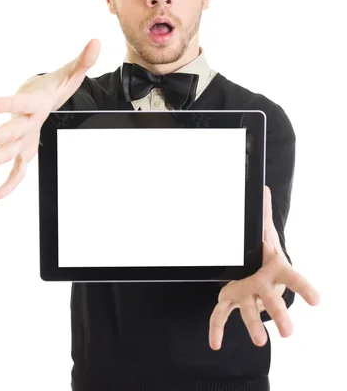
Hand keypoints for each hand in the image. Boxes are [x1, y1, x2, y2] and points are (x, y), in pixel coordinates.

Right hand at [0, 39, 99, 199]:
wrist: (37, 93)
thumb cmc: (54, 86)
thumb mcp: (70, 73)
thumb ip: (83, 61)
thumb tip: (96, 42)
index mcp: (36, 102)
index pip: (21, 102)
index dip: (7, 103)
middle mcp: (26, 119)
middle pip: (10, 130)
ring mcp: (23, 136)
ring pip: (8, 151)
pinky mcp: (26, 149)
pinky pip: (18, 169)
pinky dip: (9, 182)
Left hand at [209, 185, 320, 349]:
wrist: (257, 271)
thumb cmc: (263, 253)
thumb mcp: (264, 232)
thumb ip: (262, 213)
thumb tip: (263, 187)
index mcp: (274, 270)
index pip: (294, 279)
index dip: (305, 289)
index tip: (316, 301)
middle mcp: (264, 286)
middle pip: (273, 300)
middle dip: (280, 315)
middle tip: (288, 332)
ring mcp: (248, 296)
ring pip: (251, 311)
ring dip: (254, 326)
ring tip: (260, 342)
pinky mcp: (230, 300)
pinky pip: (222, 316)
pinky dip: (216, 329)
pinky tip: (214, 344)